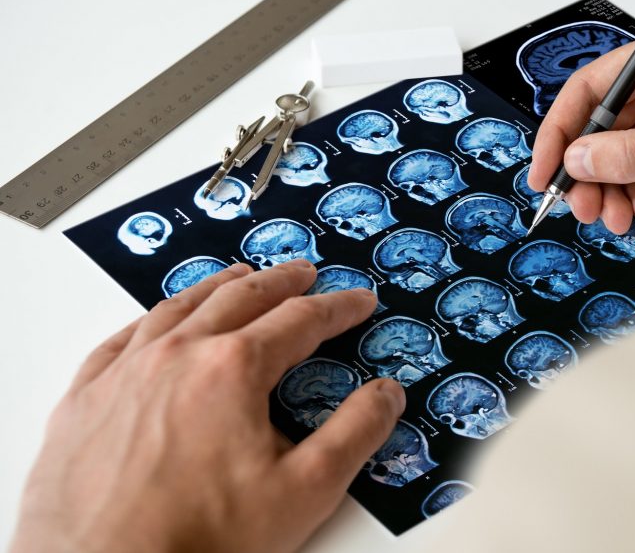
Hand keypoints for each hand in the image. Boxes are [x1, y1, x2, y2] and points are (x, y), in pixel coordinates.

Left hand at [11, 260, 403, 552]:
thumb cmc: (197, 541)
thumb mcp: (304, 492)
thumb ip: (354, 434)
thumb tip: (386, 394)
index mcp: (233, 368)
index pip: (301, 320)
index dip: (338, 308)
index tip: (357, 302)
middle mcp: (177, 355)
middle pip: (241, 298)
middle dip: (281, 282)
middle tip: (305, 273)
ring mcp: (124, 373)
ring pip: (178, 308)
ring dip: (218, 287)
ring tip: (239, 277)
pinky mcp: (83, 400)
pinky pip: (120, 340)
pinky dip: (149, 321)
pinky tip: (156, 323)